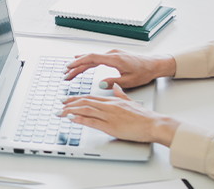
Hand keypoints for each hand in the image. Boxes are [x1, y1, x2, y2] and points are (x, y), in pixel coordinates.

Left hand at [60, 83, 179, 145]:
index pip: (90, 97)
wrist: (153, 124)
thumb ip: (121, 94)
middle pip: (85, 102)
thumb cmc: (144, 116)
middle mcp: (108, 106)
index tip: (67, 99)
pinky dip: (80, 119)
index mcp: (112, 100)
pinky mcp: (110, 126)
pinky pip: (91, 121)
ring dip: (70, 111)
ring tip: (60, 111)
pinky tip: (71, 118)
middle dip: (70, 103)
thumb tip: (115, 88)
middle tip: (60, 104)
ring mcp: (109, 115)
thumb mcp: (130, 101)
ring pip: (85, 110)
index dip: (77, 98)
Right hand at [64, 49, 173, 88]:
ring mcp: (112, 54)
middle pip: (89, 58)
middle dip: (76, 66)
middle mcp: (111, 54)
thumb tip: (101, 84)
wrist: (154, 65)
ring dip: (81, 64)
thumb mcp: (130, 81)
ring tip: (70, 70)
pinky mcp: (114, 56)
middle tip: (65, 73)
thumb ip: (114, 82)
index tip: (69, 68)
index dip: (78, 63)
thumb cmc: (144, 72)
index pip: (92, 58)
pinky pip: (97, 58)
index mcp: (114, 59)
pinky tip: (82, 62)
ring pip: (92, 58)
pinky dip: (88, 61)